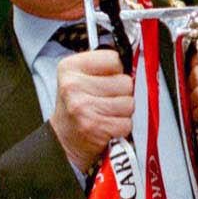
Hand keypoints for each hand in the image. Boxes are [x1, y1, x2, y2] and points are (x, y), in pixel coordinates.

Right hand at [49, 49, 134, 174]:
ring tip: (105, 114)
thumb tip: (134, 60)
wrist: (64, 139)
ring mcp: (82, 107)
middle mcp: (73, 86)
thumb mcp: (80, 78)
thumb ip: (104, 66)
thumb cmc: (77, 107)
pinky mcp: (94, 127)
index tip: (105, 80)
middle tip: (104, 101)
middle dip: (121, 93)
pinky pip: (126, 123)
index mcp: (70, 67)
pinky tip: (107, 126)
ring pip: (129, 103)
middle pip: (125, 82)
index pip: (114, 59)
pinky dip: (121, 127)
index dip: (115, 71)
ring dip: (122, 112)